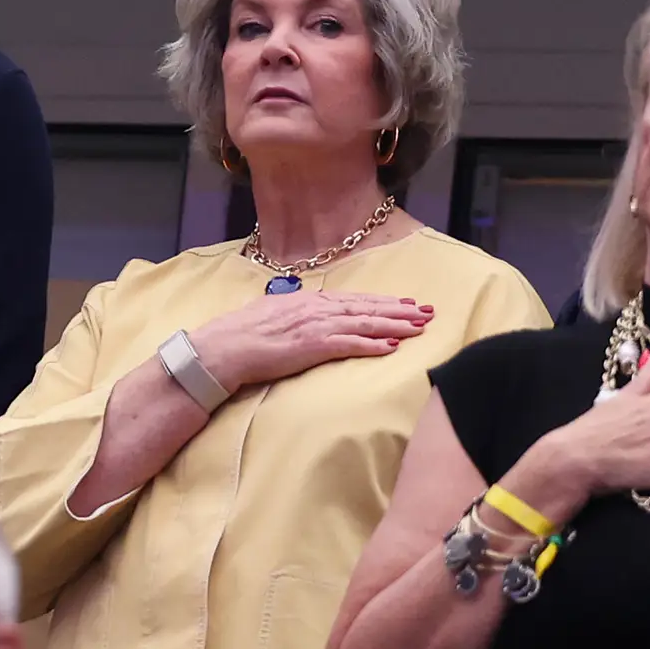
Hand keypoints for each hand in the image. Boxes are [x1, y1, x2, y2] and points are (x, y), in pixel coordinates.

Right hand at [182, 288, 434, 396]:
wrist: (222, 348)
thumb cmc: (240, 334)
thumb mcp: (271, 313)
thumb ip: (294, 312)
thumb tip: (305, 313)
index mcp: (306, 300)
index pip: (352, 299)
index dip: (382, 301)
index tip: (405, 303)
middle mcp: (314, 308)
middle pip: (366, 308)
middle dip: (399, 309)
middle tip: (427, 311)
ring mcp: (314, 326)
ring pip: (364, 323)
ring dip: (395, 325)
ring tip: (420, 327)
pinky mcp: (312, 346)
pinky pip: (350, 345)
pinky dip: (373, 344)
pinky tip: (392, 346)